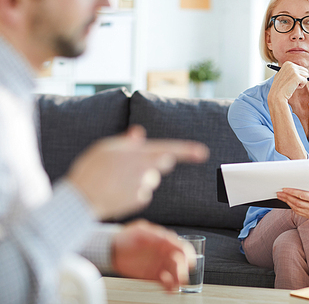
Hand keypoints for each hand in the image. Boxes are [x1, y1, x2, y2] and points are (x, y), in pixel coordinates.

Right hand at [66, 125, 208, 218]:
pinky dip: (134, 190)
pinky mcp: (140, 201)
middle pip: (162, 162)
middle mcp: (146, 171)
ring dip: (141, 176)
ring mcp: (144, 187)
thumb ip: (126, 142)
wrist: (80, 200)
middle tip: (132, 163)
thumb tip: (139, 133)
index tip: (203, 152)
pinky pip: (143, 192)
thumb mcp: (105, 148)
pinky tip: (117, 190)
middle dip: (155, 160)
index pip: (169, 150)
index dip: (187, 151)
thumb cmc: (90, 169)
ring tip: (116, 178)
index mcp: (139, 155)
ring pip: (151, 177)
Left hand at [111, 220, 195, 291]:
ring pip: (174, 273)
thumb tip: (169, 238)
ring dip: (178, 280)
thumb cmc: (126, 237)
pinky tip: (168, 288)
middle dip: (182, 270)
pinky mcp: (153, 275)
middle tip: (181, 277)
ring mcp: (160, 264)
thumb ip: (155, 236)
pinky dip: (169, 286)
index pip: (181, 247)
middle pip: (180, 262)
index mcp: (164, 241)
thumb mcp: (140, 232)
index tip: (190, 262)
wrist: (111, 249)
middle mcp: (164, 253)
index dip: (188, 254)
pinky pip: (165, 282)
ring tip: (175, 285)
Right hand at [268, 61, 308, 101]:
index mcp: (288, 63)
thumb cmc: (279, 87)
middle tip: (291, 83)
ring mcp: (294, 71)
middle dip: (300, 78)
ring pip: (306, 76)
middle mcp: (291, 65)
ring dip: (300, 82)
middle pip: (305, 71)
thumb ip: (289, 70)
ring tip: (292, 85)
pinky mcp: (297, 77)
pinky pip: (305, 81)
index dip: (296, 76)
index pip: (301, 68)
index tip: (288, 80)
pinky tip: (293, 87)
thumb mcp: (282, 75)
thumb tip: (298, 69)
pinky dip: (301, 86)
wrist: (277, 95)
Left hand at [277, 182, 308, 218]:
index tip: (284, 189)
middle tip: (279, 193)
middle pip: (297, 202)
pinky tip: (287, 201)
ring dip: (287, 202)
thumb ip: (307, 184)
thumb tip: (293, 182)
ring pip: (296, 208)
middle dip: (286, 197)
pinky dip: (291, 206)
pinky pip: (298, 212)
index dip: (291, 192)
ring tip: (281, 197)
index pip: (301, 195)